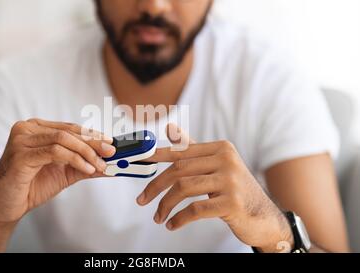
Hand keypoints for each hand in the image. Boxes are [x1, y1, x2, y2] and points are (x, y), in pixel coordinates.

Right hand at [0, 119, 115, 223]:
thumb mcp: (64, 172)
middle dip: (93, 143)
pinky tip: (86, 169)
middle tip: (111, 153)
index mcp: (35, 128)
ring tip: (99, 165)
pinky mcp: (20, 155)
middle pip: (68, 132)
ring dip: (86, 152)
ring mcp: (20, 140)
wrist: (6, 206)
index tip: (111, 143)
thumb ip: (85, 164)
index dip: (92, 134)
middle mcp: (26, 129)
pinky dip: (75, 159)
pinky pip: (54, 152)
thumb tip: (111, 164)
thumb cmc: (31, 186)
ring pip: (62, 139)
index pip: (69, 128)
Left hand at [139, 124, 292, 251]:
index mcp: (221, 148)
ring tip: (158, 217)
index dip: (156, 156)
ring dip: (165, 205)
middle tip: (142, 200)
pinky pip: (195, 209)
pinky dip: (179, 218)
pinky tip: (172, 224)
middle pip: (179, 170)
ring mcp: (231, 181)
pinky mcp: (232, 203)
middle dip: (155, 186)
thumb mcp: (217, 166)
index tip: (138, 160)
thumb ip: (194, 149)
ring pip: (184, 188)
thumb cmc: (235, 191)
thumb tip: (170, 128)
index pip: (181, 151)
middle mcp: (226, 160)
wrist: (263, 217)